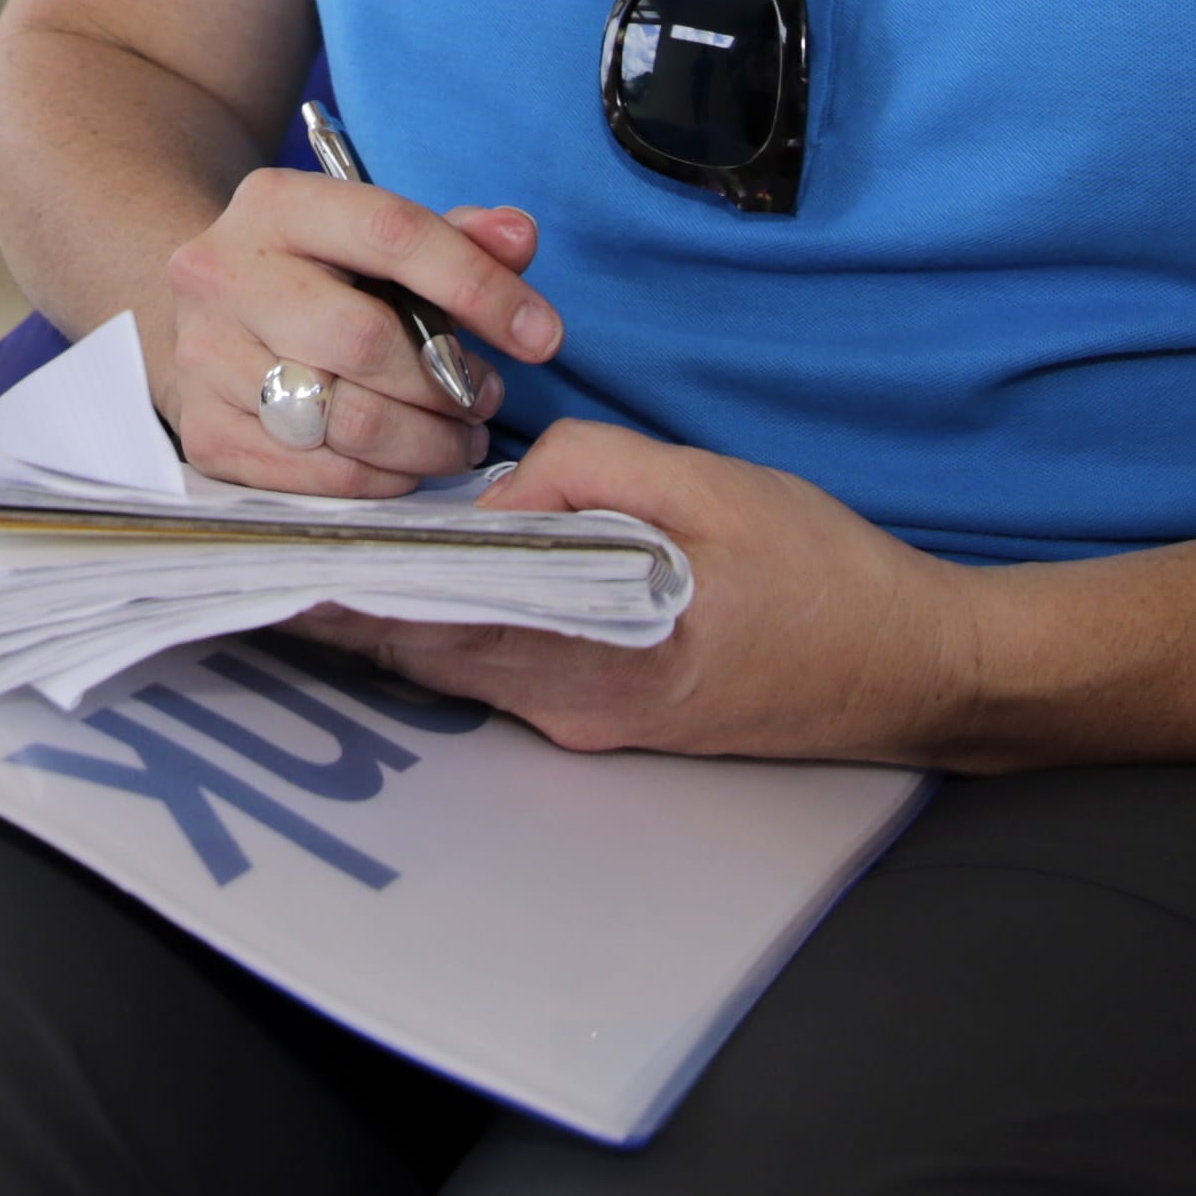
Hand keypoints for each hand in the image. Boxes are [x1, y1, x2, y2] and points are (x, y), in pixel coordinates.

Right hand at [157, 168, 562, 495]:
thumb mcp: (375, 234)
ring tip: (457, 437)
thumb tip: (520, 238)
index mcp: (276, 204)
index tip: (542, 335)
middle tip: (484, 399)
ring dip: (424, 442)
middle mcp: (224, 274)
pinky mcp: (203, 429)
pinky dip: (379, 478)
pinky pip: (315, 473)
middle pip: (362, 341)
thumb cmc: (316, 272)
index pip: (392, 234)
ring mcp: (205, 356)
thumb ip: (457, 234)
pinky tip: (403, 462)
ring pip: (343, 419)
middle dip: (446, 384)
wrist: (205, 308)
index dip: (479, 287)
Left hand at [300, 419, 986, 761]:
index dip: (348, 602)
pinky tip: (444, 579)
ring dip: (405, 618)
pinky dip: (466, 626)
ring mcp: (598, 721)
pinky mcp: (622, 715)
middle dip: (354, 608)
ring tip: (340, 558)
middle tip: (280, 554)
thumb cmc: (824, 577)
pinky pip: (515, 669)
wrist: (919, 669)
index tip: (277, 572)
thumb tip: (501, 494)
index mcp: (587, 658)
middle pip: (431, 657)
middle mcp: (576, 708)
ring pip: (468, 665)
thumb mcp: (706, 486)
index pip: (430, 632)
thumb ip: (588, 474)